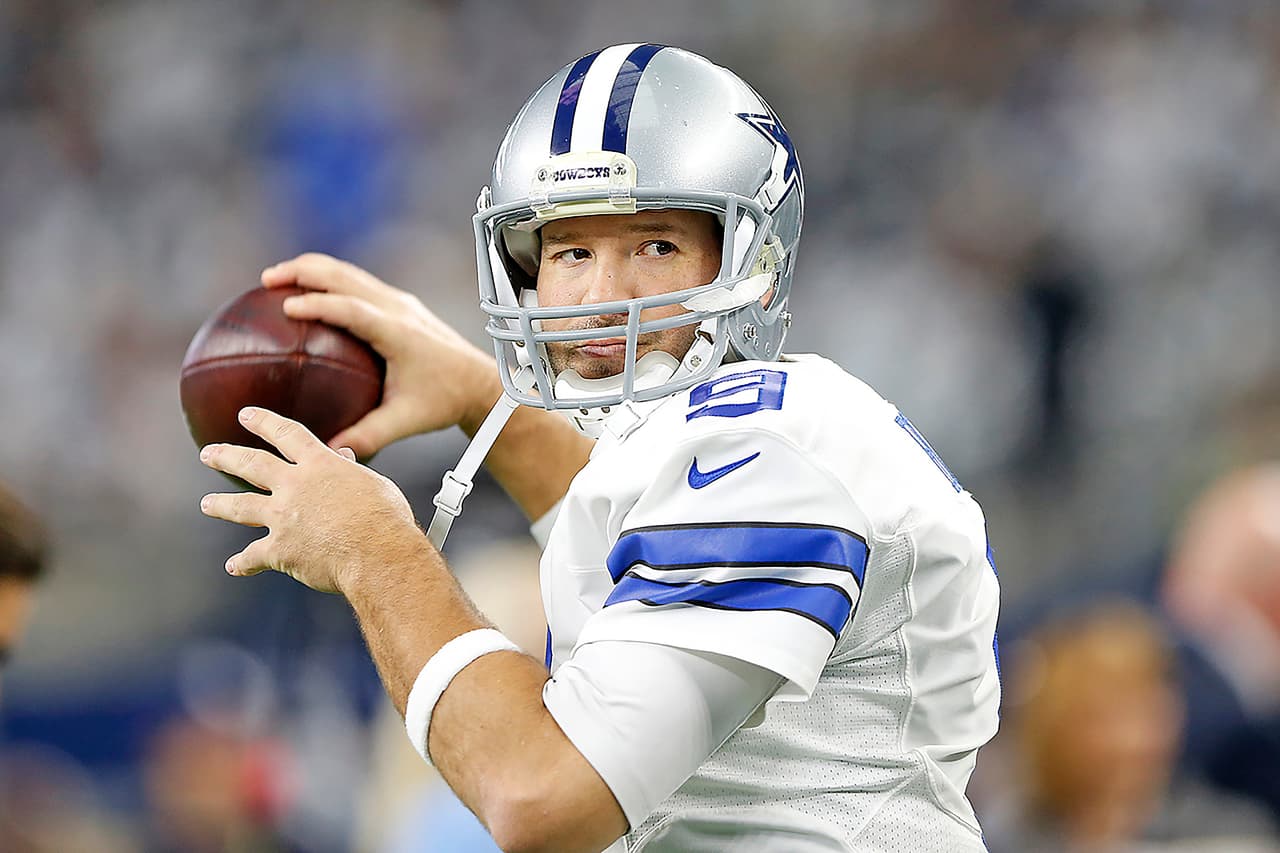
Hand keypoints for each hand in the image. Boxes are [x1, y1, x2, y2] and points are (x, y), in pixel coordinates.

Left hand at [199, 406, 424, 593]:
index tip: (246, 414)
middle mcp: (295, 486)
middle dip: (226, 456)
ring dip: (220, 504)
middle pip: (252, 464)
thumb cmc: (385, 519)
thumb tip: (344, 457)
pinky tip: (233, 566)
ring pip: (241, 507)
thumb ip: (351, 471)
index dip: (264, 422)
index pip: (287, 434)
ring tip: (207, 504)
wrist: (378, 554)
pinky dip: (242, 563)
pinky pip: (252, 557)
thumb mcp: (374, 484)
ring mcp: (283, 518)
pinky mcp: (279, 551)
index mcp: (320, 465)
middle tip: (208, 453)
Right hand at [262, 253, 501, 458]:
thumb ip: (368, 435)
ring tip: (275, 278)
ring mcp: (400, 302)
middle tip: (267, 280)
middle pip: (346, 278)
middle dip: (304, 272)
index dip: (321, 304)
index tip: (288, 306)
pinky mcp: (399, 303)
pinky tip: (304, 294)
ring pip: (350, 274)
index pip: (355, 311)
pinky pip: (357, 284)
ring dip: (312, 270)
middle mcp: (399, 310)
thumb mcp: (405, 421)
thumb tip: (329, 451)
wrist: (479, 382)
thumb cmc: (444, 402)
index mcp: (400, 334)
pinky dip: (328, 281)